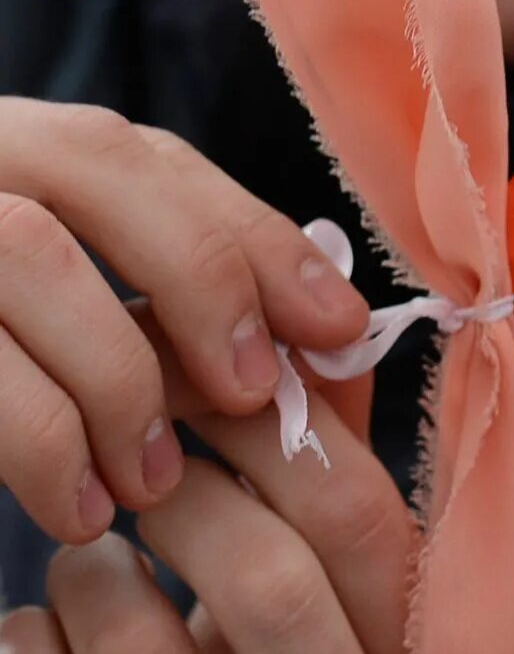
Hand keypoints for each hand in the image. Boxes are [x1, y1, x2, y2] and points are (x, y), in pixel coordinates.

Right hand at [0, 99, 369, 542]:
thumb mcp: (64, 318)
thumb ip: (171, 306)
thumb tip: (324, 336)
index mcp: (3, 142)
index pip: (147, 155)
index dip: (254, 232)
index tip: (339, 322)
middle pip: (94, 166)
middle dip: (201, 277)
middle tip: (256, 393)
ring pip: (28, 256)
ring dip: (116, 379)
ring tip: (152, 487)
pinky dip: (36, 438)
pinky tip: (78, 511)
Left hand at [1, 348, 416, 653]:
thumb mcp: (354, 620)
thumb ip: (340, 476)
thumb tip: (327, 317)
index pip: (364, 526)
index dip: (277, 433)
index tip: (208, 383)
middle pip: (263, 586)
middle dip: (178, 496)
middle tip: (131, 460)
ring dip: (90, 576)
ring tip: (86, 552)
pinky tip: (36, 639)